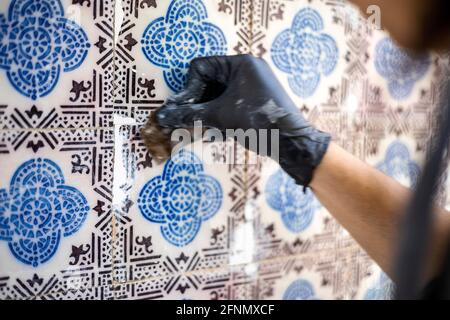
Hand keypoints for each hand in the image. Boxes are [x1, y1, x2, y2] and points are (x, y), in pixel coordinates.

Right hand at [155, 54, 330, 186]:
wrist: (291, 143)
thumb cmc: (257, 122)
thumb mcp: (220, 116)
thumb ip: (190, 115)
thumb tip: (163, 117)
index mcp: (239, 63)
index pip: (200, 68)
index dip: (188, 89)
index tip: (184, 110)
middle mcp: (246, 70)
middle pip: (208, 82)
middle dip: (196, 104)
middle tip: (185, 122)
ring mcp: (251, 87)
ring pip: (217, 96)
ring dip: (205, 114)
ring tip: (197, 131)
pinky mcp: (254, 103)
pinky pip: (228, 105)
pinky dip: (218, 118)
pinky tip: (212, 135)